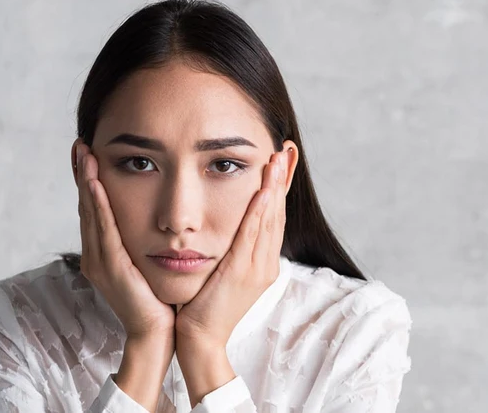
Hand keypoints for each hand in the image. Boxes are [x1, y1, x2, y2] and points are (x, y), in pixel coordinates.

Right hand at [73, 139, 174, 338]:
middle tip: (80, 143)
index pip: (93, 209)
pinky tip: (95, 185)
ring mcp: (99, 263)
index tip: (88, 152)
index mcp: (103, 252)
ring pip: (91, 214)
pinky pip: (103, 231)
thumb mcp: (147, 260)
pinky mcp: (111, 269)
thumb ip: (143, 238)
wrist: (158, 332)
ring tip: (85, 154)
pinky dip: (98, 206)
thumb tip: (154, 213)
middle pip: (86, 206)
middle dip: (83, 174)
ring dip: (87, 182)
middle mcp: (95, 255)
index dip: (88, 180)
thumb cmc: (158, 297)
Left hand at [174, 150, 289, 350]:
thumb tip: (229, 226)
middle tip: (286, 149)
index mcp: (262, 262)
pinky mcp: (242, 273)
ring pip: (269, 220)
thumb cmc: (204, 306)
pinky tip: (263, 191)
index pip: (274, 217)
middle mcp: (265, 263)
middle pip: (278, 213)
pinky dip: (259, 212)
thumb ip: (230, 250)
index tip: (283, 160)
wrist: (200, 339)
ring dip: (274, 188)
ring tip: (277, 160)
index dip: (280, 187)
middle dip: (283, 180)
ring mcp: (257, 269)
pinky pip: (252, 236)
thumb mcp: (222, 272)